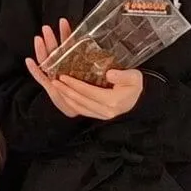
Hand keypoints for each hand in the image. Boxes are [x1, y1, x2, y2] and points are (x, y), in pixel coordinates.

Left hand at [25, 20, 143, 119]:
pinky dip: (70, 103)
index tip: (63, 76)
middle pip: (81, 100)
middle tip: (54, 81)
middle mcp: (106, 111)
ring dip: (65, 97)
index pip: (89, 92)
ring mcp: (101, 115)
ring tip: (55, 86)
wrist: (137, 99)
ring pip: (78, 107)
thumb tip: (109, 74)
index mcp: (113, 101)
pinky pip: (81, 110)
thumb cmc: (135, 85)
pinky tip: (63, 95)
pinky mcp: (97, 116)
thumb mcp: (134, 77)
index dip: (75, 84)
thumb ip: (123, 76)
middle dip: (65, 91)